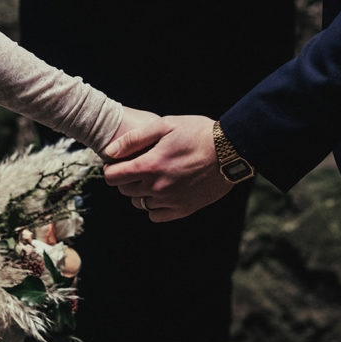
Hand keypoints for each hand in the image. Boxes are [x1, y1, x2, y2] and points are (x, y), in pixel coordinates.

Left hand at [101, 115, 232, 221]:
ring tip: (153, 177)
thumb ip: (134, 139)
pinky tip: (163, 192)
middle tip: (139, 165)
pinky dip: (154, 206)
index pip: (112, 177)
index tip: (119, 162)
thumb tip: (109, 152)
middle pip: (124, 190)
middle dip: (126, 178)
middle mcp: (157, 187)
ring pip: (139, 203)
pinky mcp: (184, 209)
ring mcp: (170, 201)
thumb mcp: (164, 125)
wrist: (230, 150)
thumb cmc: (197, 133)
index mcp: (150, 166)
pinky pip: (155, 216)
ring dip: (140, 192)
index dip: (112, 168)